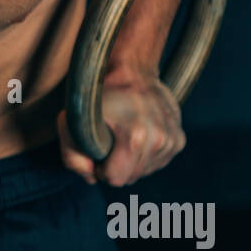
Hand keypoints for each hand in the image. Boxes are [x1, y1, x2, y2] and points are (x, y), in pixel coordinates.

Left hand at [57, 67, 185, 186]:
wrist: (133, 72)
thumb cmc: (99, 96)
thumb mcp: (71, 122)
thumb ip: (72, 157)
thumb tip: (90, 177)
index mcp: (134, 138)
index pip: (115, 178)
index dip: (101, 169)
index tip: (98, 152)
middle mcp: (158, 140)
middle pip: (130, 178)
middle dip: (117, 166)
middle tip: (110, 143)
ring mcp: (172, 140)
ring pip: (144, 172)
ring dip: (132, 162)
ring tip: (125, 136)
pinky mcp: (179, 140)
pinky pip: (157, 164)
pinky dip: (145, 156)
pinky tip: (138, 136)